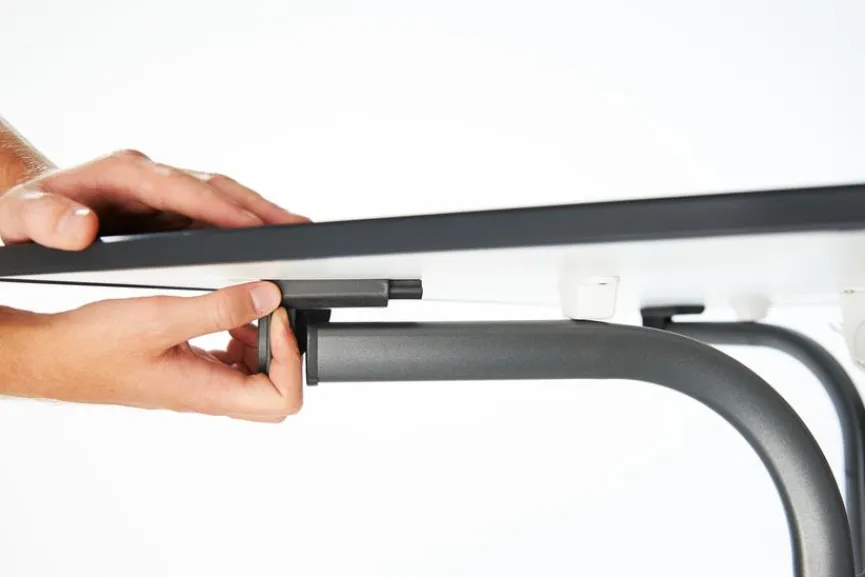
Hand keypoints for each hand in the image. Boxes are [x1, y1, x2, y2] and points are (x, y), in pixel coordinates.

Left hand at [0, 148, 307, 248]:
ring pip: (224, 197)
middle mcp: (151, 175)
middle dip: (260, 208)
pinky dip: (245, 222)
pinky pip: (216, 211)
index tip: (256, 230)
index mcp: (124, 174)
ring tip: (297, 233)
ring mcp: (164, 190)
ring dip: (261, 213)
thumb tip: (82, 229)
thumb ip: (47, 220)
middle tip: (298, 229)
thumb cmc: (25, 214)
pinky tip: (266, 240)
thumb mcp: (21, 218)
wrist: (26, 207)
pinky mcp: (171, 206)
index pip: (185, 189)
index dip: (222, 210)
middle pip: (217, 187)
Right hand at [0, 281, 301, 421]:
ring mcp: (200, 384)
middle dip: (282, 350)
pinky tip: (221, 310)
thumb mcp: (161, 318)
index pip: (282, 400)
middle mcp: (209, 394)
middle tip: (269, 312)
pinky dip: (237, 334)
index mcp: (208, 392)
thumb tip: (267, 296)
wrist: (52, 356)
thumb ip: (219, 309)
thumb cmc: (92, 348)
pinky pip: (229, 360)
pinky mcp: (188, 370)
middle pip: (275, 392)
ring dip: (261, 339)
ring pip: (255, 375)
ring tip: (245, 305)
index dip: (291, 359)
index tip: (278, 319)